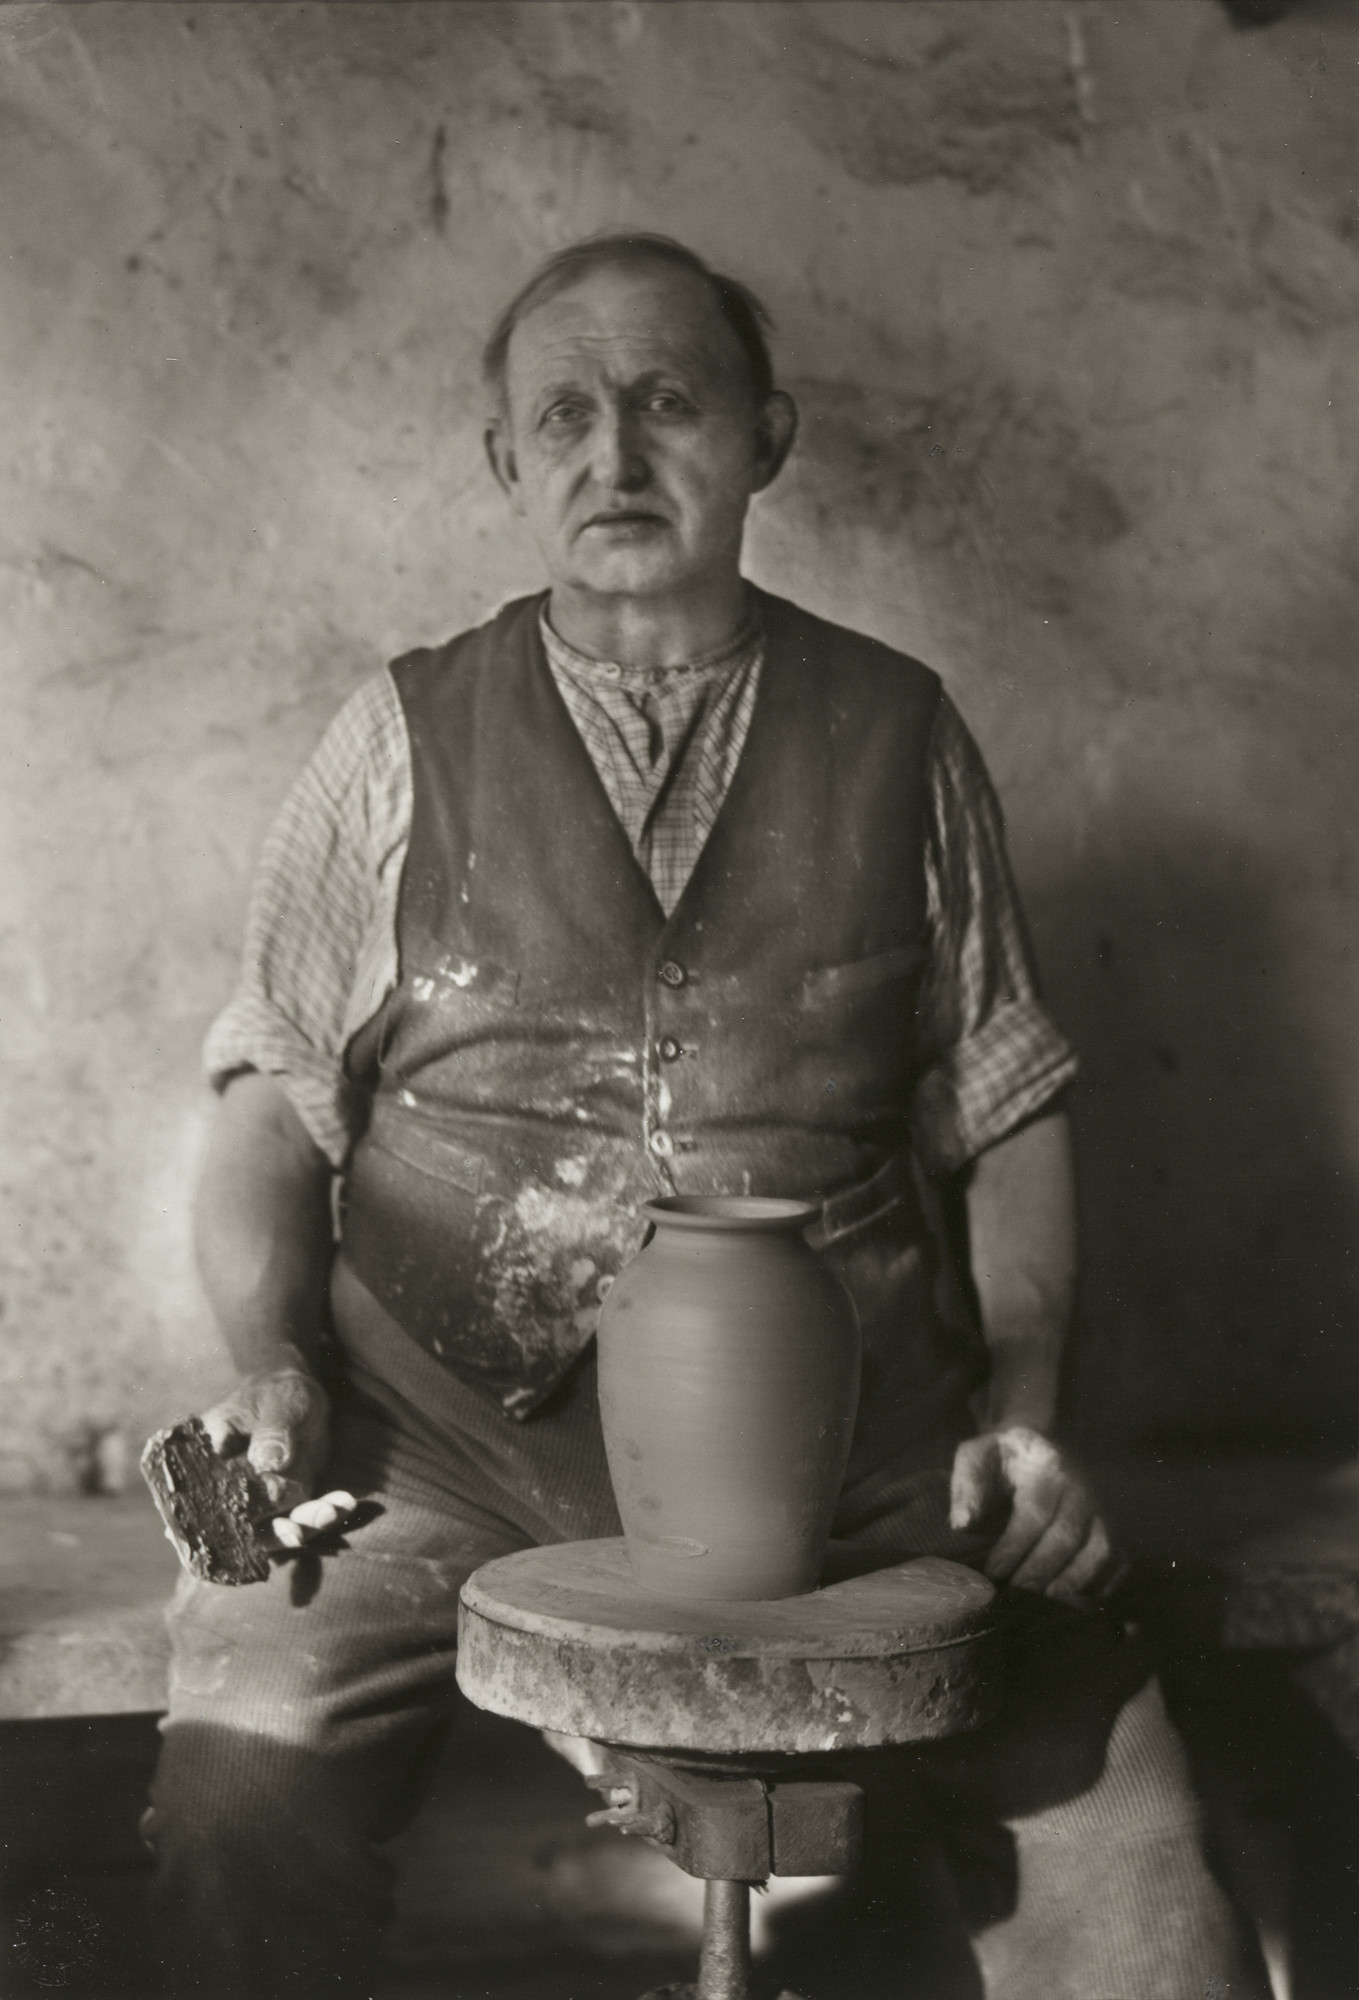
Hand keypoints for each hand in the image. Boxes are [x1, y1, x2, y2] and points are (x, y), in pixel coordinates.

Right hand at [199, 1356, 352, 1548]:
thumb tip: (267, 1463)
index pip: (205, 1501)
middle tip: (296, 1532)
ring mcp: (260, 1499)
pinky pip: (304, 1516)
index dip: (221, 1524)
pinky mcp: (287, 1501)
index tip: (246, 1530)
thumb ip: (272, 1432)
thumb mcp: (277, 1403)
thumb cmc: (278, 1392)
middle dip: (271, 1532)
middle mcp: (229, 1489)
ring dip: (303, 1525)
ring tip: (329, 1513)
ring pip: (277, 1525)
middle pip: (243, 1524)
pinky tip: (344, 1504)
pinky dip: (324, 1513)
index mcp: (208, 1462)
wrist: (300, 1394)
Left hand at [949, 1426, 1121, 1603]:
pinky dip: (1102, 1585)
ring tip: (1047, 1602)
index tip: (992, 1573)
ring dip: (1075, 1581)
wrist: (1040, 1446)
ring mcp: (1103, 1508)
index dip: (1015, 1547)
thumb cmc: (1002, 1458)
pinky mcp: (1113, 1527)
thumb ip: (967, 1485)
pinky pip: (1119, 1561)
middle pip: (1069, 1536)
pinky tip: (1074, 1603)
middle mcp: (1082, 1487)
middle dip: (1040, 1570)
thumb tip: (962, 1524)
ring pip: (1102, 1549)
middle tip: (1015, 1595)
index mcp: (1047, 1467)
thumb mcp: (977, 1455)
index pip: (1035, 1512)